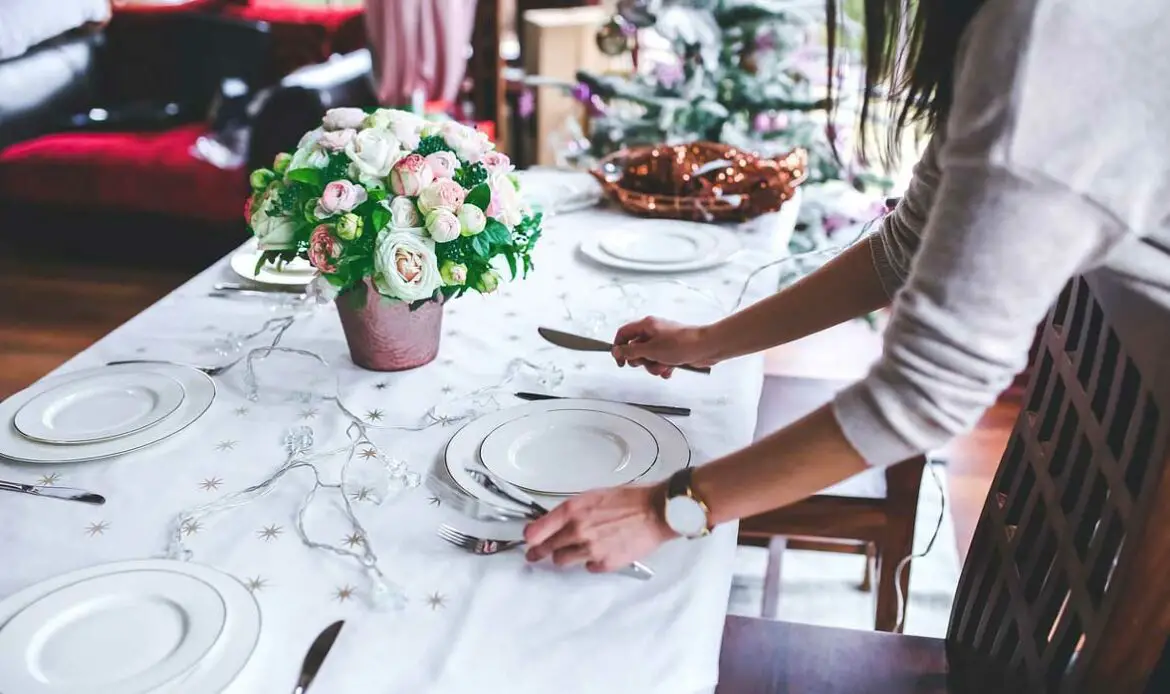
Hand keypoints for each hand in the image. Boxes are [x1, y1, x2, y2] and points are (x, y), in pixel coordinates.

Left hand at [523, 484, 676, 572]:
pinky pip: (588, 567)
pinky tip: (599, 552)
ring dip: (565, 556)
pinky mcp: (605, 563)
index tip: (528, 540)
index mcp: (573, 510)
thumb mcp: (593, 496)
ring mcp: (590, 549)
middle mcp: (577, 531)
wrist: (656, 511)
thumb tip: (558, 522)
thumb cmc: (629, 500)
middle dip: (539, 552)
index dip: (530, 537)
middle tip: (534, 555)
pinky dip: (590, 561)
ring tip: (573, 550)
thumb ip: (572, 511)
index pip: (537, 530)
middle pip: (547, 548)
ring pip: (563, 561)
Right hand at [612, 317, 716, 378]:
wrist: (705, 348)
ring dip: (653, 366)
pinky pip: (660, 362)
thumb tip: (616, 351)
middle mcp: (654, 332)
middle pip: (636, 348)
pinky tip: (671, 369)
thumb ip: (631, 351)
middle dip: (640, 360)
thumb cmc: (681, 344)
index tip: (620, 361)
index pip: (624, 333)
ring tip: (663, 366)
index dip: (619, 347)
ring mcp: (663, 342)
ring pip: (648, 358)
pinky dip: (663, 368)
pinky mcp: (672, 351)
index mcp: (646, 325)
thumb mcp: (650, 350)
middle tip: (647, 361)